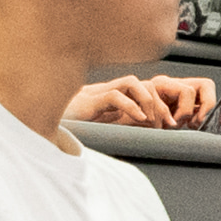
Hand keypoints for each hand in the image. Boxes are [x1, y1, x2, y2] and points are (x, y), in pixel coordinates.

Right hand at [64, 72, 218, 127]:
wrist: (48, 128)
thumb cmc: (77, 130)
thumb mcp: (108, 129)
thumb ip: (128, 128)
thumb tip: (151, 137)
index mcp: (117, 97)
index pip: (149, 88)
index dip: (165, 103)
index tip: (172, 124)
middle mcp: (111, 91)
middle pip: (145, 82)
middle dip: (162, 102)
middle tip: (168, 124)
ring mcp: (99, 93)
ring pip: (132, 82)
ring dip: (148, 101)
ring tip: (153, 121)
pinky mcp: (89, 102)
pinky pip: (114, 95)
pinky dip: (130, 105)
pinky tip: (139, 120)